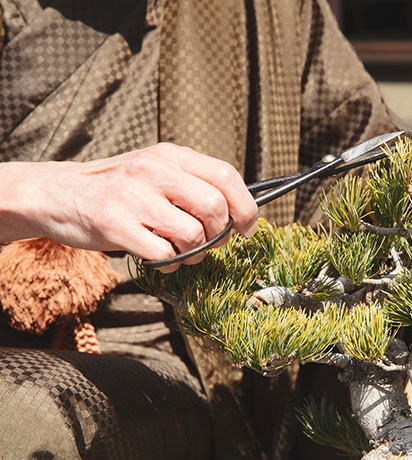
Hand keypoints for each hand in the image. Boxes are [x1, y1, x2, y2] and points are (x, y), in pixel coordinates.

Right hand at [0, 143, 257, 272]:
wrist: (59, 194)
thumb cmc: (121, 189)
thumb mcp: (158, 172)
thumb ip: (194, 184)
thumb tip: (241, 213)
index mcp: (171, 155)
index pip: (226, 175)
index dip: (246, 207)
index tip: (247, 228)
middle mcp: (154, 169)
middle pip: (215, 208)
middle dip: (219, 235)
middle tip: (207, 244)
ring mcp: (133, 195)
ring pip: (192, 234)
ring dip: (194, 253)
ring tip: (180, 252)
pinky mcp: (114, 223)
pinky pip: (164, 255)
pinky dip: (170, 265)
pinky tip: (160, 260)